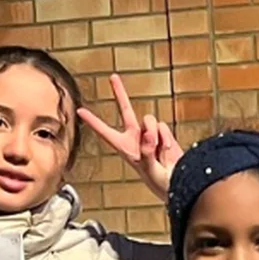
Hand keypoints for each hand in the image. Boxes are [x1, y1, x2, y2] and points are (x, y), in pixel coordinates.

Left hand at [78, 71, 182, 202]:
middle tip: (113, 77)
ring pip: (149, 120)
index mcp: (124, 147)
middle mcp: (135, 136)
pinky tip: (166, 150)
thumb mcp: (148, 169)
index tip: (80, 110)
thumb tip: (149, 133)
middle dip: (119, 93)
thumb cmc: (158, 181)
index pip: (105, 132)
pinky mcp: (163, 133)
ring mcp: (149, 133)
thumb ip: (146, 150)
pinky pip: (162, 127)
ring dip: (154, 134)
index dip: (93, 121)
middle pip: (125, 110)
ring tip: (158, 152)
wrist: (178, 182)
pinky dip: (166, 138)